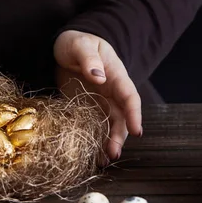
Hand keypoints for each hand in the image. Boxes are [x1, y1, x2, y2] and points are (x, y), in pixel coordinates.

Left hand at [54, 30, 141, 162]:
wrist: (64, 47)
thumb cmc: (77, 42)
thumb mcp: (80, 45)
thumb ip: (89, 59)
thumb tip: (99, 77)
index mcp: (115, 75)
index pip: (130, 96)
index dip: (135, 114)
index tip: (137, 131)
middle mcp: (111, 92)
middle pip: (121, 117)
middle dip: (119, 136)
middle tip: (112, 154)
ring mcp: (99, 102)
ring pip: (109, 126)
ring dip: (108, 143)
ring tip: (102, 160)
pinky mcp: (86, 109)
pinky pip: (94, 127)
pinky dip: (94, 141)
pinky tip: (91, 155)